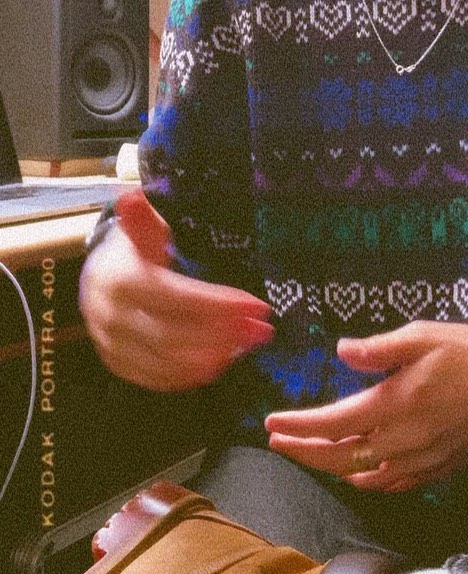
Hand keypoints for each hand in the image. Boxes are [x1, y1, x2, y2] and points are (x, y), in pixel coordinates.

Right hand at [78, 188, 273, 390]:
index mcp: (120, 281)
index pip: (176, 298)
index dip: (218, 305)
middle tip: (263, 329)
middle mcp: (112, 318)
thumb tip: (131, 195)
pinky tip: (222, 360)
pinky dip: (191, 374)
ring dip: (214, 356)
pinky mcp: (118, 365)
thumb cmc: (134, 250)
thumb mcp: (143, 229)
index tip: (258, 305)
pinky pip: (157, 378)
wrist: (99, 279)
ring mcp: (112, 346)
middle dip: (225, 334)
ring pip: (168, 361)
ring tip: (249, 343)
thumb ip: (144, 218)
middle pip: (174, 335)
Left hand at [265, 321, 467, 491]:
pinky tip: (358, 475)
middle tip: (278, 441)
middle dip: (304, 451)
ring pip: (364, 476)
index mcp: (393, 405)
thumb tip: (340, 350)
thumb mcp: (422, 336)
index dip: (298, 427)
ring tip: (309, 454)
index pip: (332, 424)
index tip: (272, 424)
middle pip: (340, 457)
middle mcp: (402, 440)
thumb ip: (378, 349)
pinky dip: (368, 482)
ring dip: (331, 467)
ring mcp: (421, 459)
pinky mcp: (439, 468)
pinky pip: (394, 485)